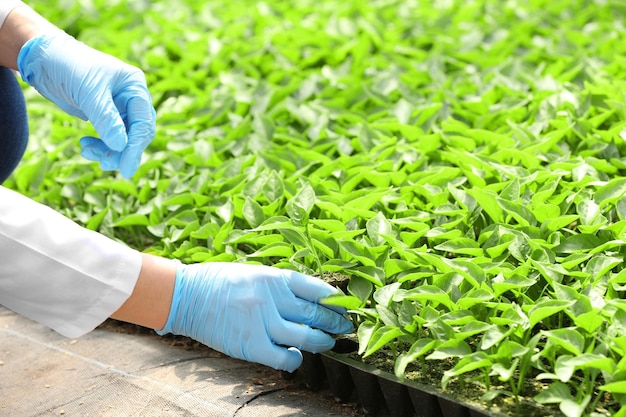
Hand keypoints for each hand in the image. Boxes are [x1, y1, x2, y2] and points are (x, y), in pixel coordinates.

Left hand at [17, 31, 155, 177]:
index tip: (125, 169)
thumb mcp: (89, 92)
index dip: (135, 147)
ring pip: (124, 139)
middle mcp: (131, 98)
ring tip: (87, 152)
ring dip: (109, 151)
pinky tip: (85, 146)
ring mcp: (119, 108)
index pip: (143, 122)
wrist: (44, 59)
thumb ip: (106, 119)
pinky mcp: (105, 116)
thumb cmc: (69, 66)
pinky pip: (110, 138)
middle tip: (105, 164)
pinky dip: (100, 146)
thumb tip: (121, 147)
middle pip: (137, 133)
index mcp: (135, 86)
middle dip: (122, 150)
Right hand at [156, 262, 352, 371]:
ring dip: (321, 341)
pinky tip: (298, 357)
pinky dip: (295, 359)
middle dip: (334, 321)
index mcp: (274, 277)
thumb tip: (308, 301)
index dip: (334, 299)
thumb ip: (279, 286)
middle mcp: (272, 298)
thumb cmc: (219, 282)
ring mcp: (262, 322)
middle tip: (344, 326)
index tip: (344, 305)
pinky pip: (283, 357)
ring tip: (329, 342)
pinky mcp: (250, 344)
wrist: (186, 296)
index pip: (316, 288)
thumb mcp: (254, 273)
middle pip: (314, 313)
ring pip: (304, 336)